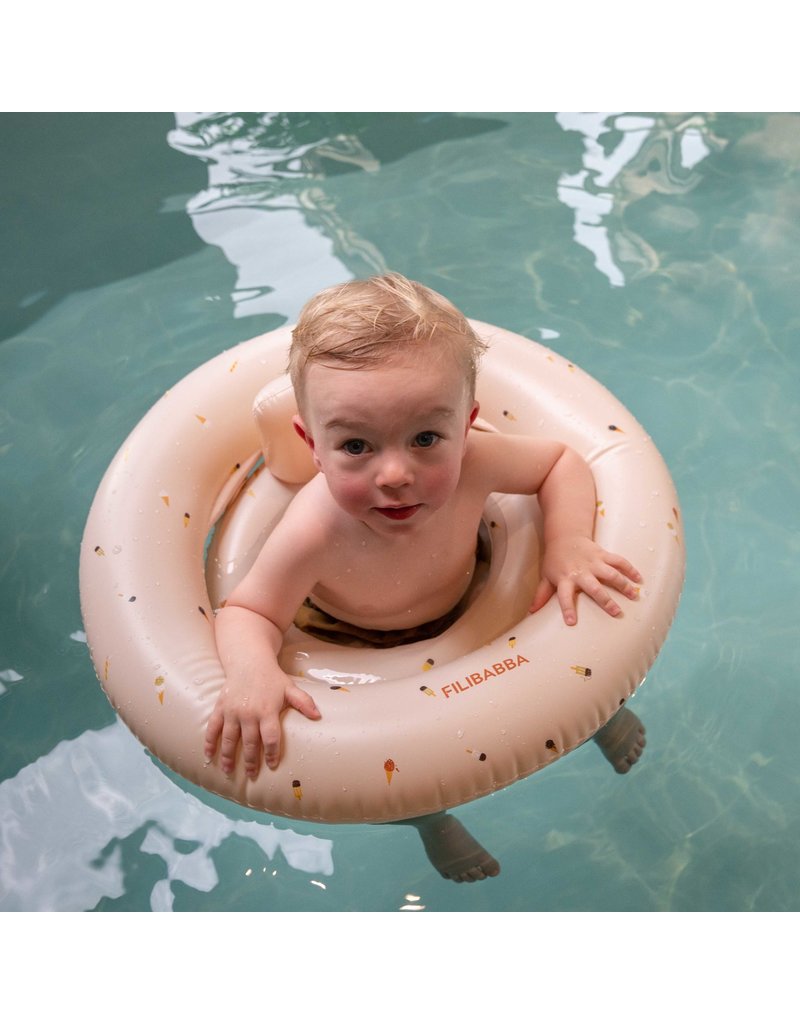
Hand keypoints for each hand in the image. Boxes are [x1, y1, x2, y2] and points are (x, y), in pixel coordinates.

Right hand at [204, 670, 319, 778]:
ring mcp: (232, 711)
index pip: (270, 737)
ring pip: (229, 739)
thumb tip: (318, 716)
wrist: (249, 661)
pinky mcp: (220, 708)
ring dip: (228, 757)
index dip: (271, 753)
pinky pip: (213, 728)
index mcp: (267, 710)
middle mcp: (248, 713)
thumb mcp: (290, 688)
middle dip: (250, 761)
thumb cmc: (271, 678)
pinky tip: (209, 756)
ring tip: (229, 772)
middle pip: (249, 742)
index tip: (272, 765)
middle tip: (252, 775)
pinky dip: (209, 742)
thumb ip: (304, 702)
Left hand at [530, 535, 640, 625]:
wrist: (565, 535)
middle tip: (616, 613)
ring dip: (623, 585)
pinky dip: (630, 569)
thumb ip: (542, 595)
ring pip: (611, 573)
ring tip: (634, 596)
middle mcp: (580, 571)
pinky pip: (619, 561)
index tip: (571, 622)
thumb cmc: (555, 560)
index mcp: (565, 579)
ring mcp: (594, 562)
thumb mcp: (547, 576)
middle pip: (594, 587)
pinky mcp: (603, 554)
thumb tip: (531, 612)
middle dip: (605, 600)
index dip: (567, 608)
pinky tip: (639, 579)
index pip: (563, 596)